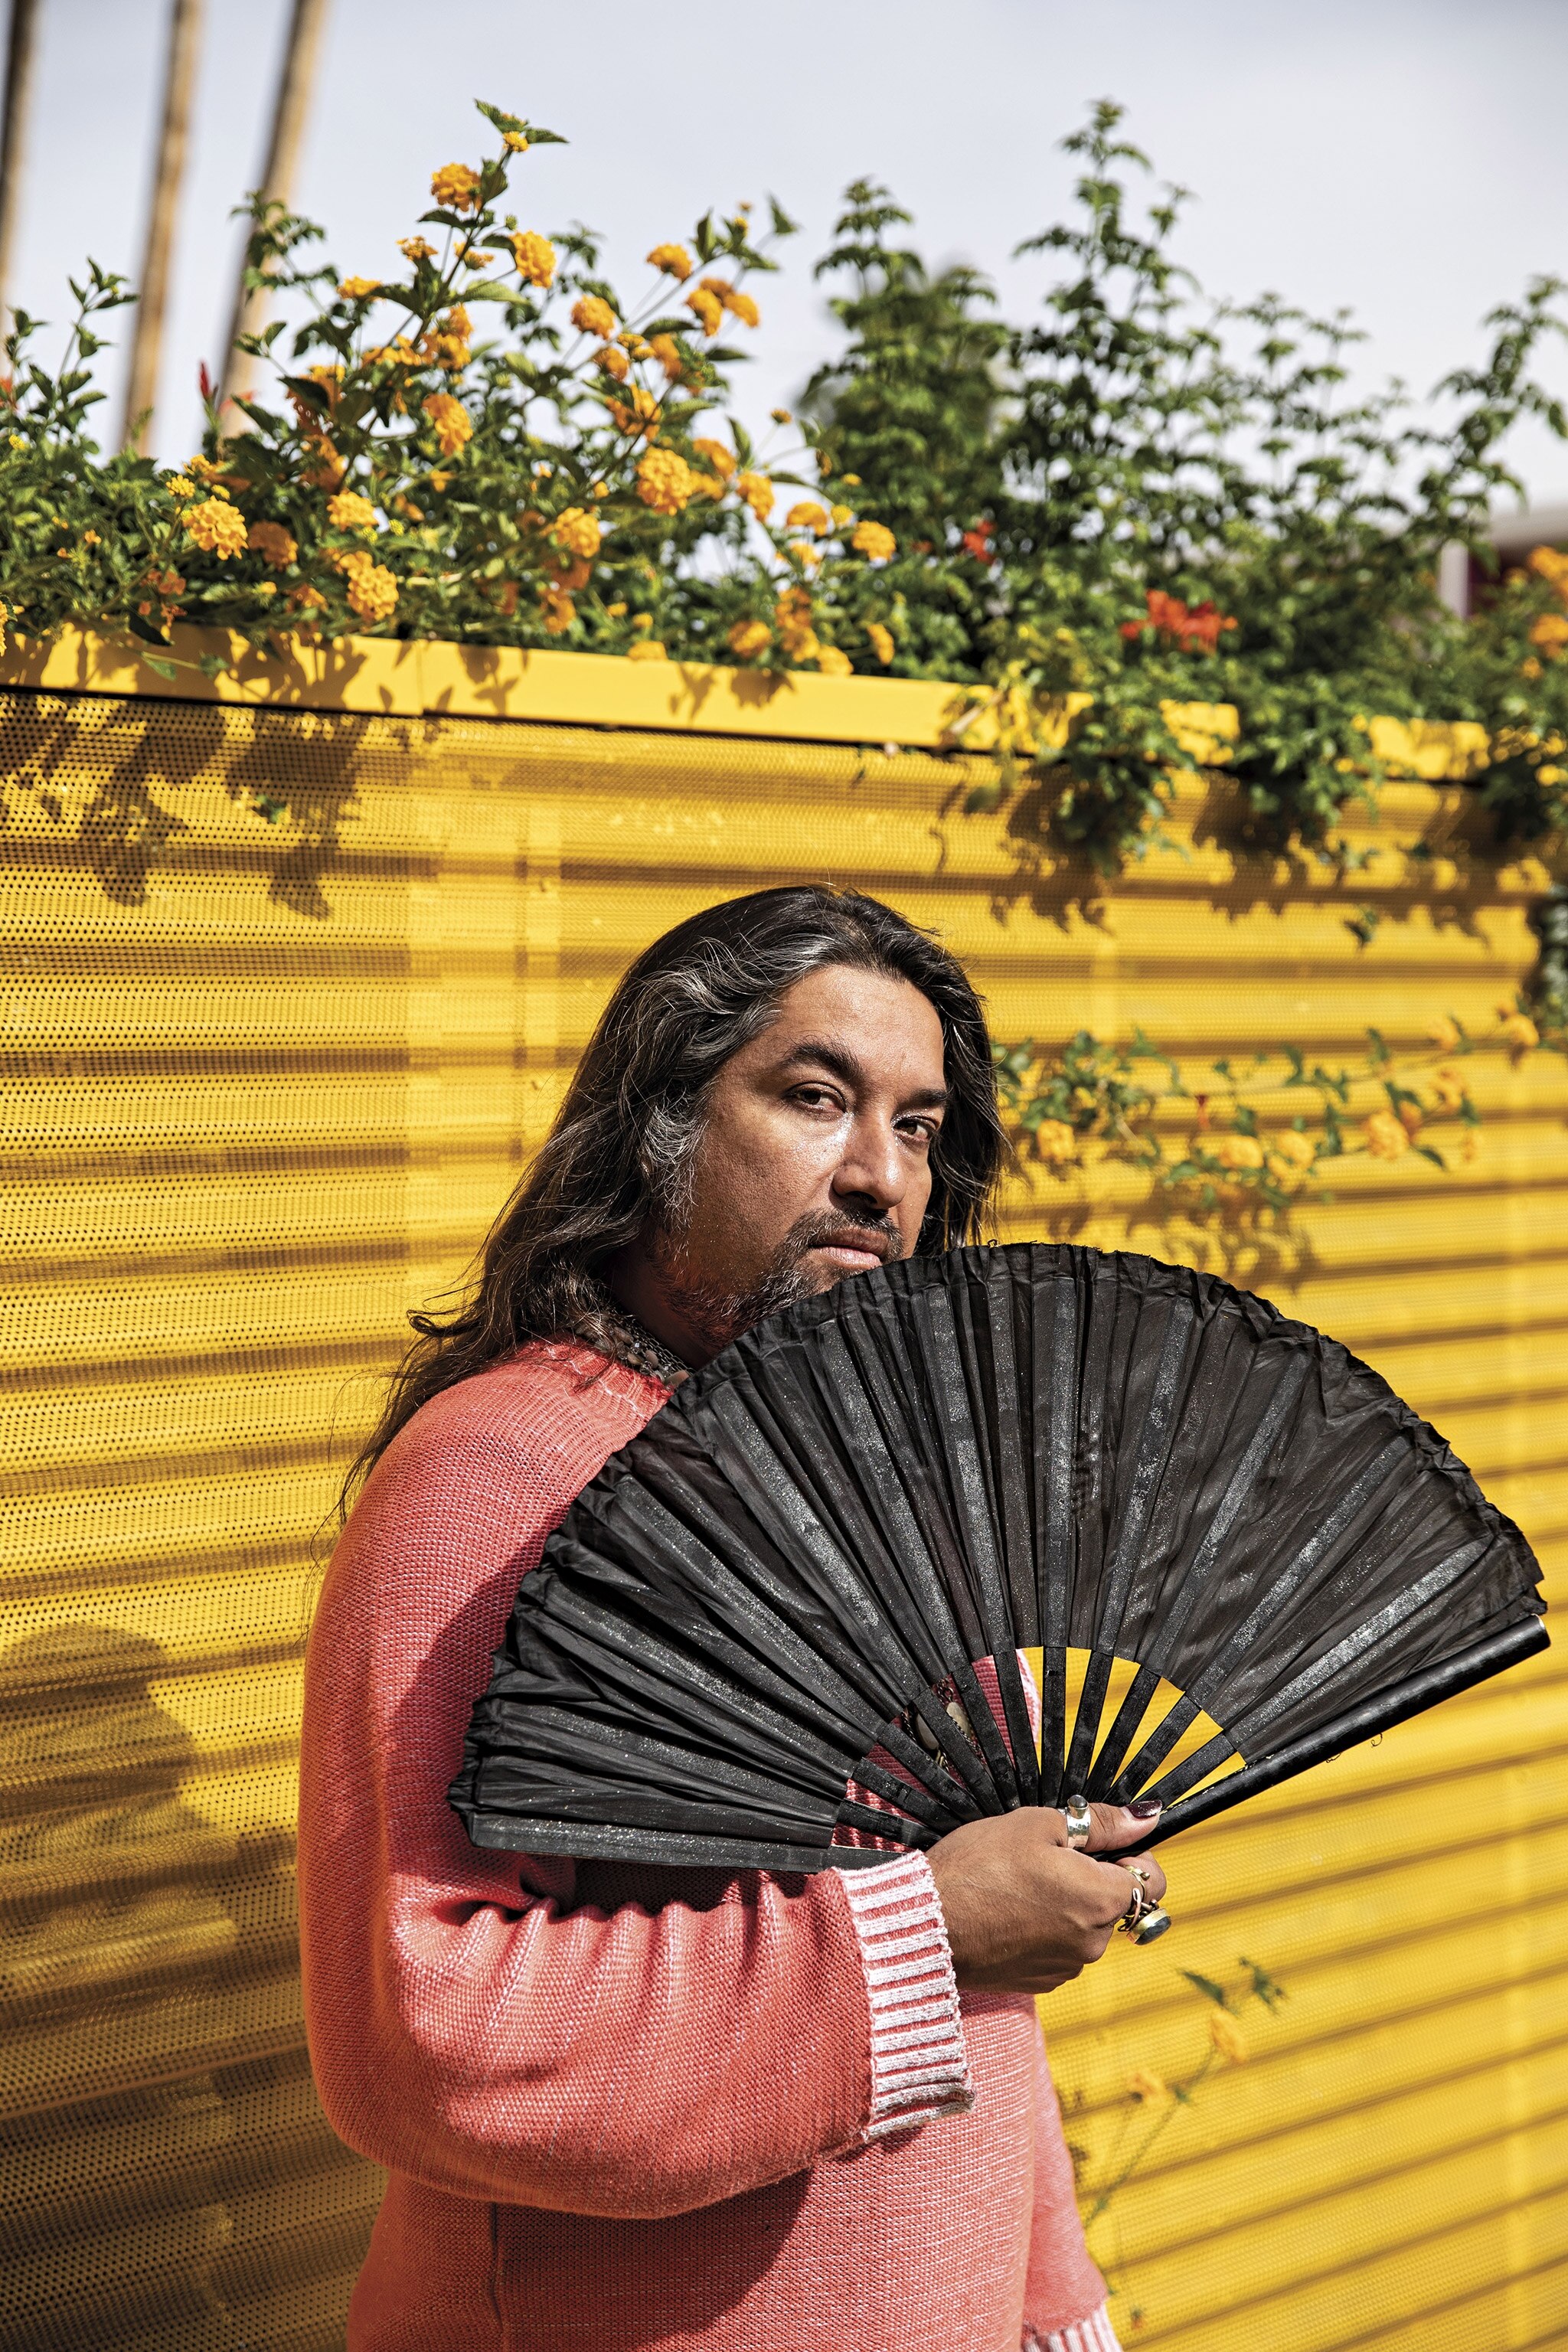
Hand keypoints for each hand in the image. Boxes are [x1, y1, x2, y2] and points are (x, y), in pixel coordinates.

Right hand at [927, 1801, 1168, 1994]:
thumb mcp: (1039, 1825)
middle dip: (1094, 1879)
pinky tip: (1010, 1912)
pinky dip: (1046, 1930)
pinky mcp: (1042, 1982)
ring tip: (1020, 1886)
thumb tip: (1147, 1817)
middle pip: (1118, 1903)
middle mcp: (1094, 1942)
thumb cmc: (977, 1867)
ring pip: (1087, 1926)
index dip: (1132, 1856)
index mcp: (1101, 1900)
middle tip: (1046, 1859)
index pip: (1153, 1879)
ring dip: (1069, 1906)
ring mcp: (1067, 1967)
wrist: (926, 1924)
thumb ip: (1101, 1823)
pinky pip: (1061, 1949)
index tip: (1100, 1845)